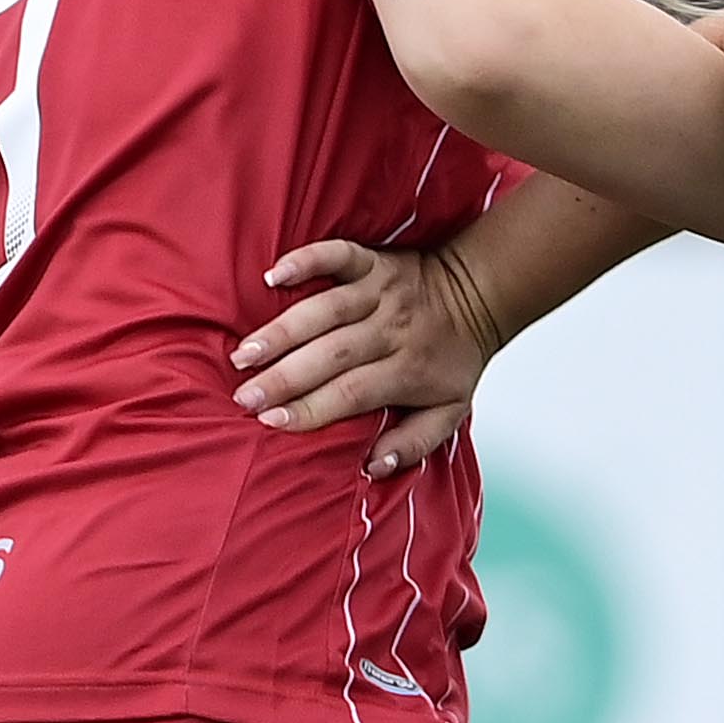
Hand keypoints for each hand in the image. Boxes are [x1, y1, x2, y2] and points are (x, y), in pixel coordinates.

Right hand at [230, 236, 489, 478]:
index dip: (310, 408)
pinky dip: (305, 262)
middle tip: (245, 397)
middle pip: (331, 356)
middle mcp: (390, 330)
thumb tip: (371, 466)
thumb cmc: (453, 359)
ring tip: (244, 354)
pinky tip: (272, 275)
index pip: (351, 393)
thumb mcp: (449, 412)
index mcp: (407, 370)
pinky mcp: (372, 262)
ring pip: (324, 311)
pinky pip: (337, 256)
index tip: (271, 422)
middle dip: (284, 377)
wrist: (479, 295)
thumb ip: (413, 443)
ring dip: (281, 331)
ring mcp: (380, 293)